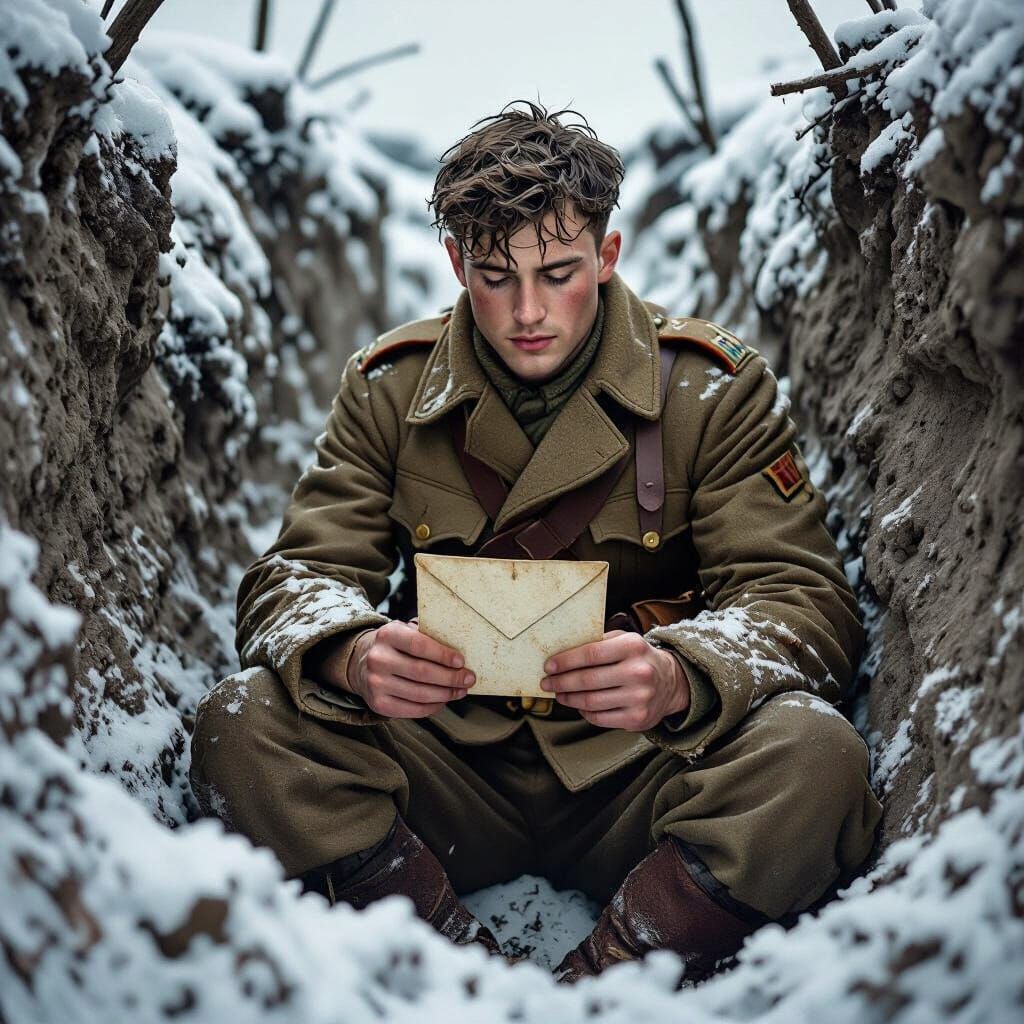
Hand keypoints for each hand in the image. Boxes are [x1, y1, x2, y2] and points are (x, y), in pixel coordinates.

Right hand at [323, 620, 472, 717]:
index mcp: (387, 635)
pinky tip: (443, 701)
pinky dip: (433, 707)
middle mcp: (378, 659)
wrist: (360, 663)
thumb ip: (426, 635)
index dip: (443, 655)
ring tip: (460, 690)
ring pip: (420, 694)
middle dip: (450, 678)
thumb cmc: (393, 646)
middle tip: (468, 679)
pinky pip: (412, 710)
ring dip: (445, 694)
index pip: (419, 645)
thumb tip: (460, 644)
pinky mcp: (378, 704)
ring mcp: (376, 683)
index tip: (461, 661)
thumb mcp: (404, 631)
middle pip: (422, 672)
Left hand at [539, 630, 689, 730]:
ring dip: (569, 698)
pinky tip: (578, 705)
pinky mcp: (637, 719)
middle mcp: (638, 672)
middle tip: (547, 683)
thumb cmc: (639, 659)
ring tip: (559, 694)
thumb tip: (562, 653)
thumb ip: (598, 643)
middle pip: (588, 680)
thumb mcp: (625, 641)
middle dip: (561, 682)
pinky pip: (600, 718)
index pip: (590, 654)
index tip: (549, 666)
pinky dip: (584, 712)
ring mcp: (639, 698)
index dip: (565, 661)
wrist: (671, 683)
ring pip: (591, 701)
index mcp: (633, 647)